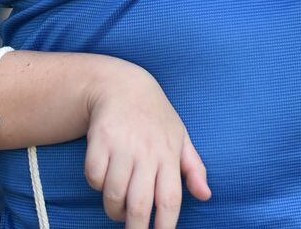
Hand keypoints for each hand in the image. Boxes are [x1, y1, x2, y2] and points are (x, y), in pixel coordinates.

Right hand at [83, 61, 209, 228]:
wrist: (122, 85)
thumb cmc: (155, 117)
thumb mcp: (180, 137)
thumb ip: (194, 168)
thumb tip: (206, 195)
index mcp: (169, 154)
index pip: (170, 198)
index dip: (166, 225)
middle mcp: (146, 152)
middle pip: (140, 204)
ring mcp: (121, 146)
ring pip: (114, 195)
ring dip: (114, 210)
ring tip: (118, 208)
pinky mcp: (99, 140)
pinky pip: (94, 177)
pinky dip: (97, 185)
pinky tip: (104, 179)